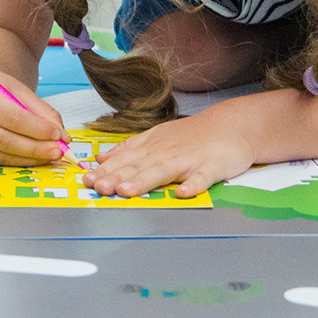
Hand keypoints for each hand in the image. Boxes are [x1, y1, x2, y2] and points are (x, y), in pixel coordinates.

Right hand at [0, 71, 69, 164]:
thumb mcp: (20, 90)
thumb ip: (43, 111)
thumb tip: (64, 136)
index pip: (11, 117)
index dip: (36, 127)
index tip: (57, 134)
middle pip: (6, 140)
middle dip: (36, 148)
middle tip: (59, 151)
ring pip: (3, 155)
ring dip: (32, 158)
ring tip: (53, 155)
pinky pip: (1, 161)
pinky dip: (22, 162)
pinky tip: (39, 159)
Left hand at [84, 113, 256, 197]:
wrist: (231, 125)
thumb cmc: (192, 135)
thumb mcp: (156, 137)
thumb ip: (129, 148)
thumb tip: (101, 158)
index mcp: (151, 147)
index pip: (124, 159)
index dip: (105, 170)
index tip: (86, 180)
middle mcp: (166, 153)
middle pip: (138, 166)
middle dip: (117, 177)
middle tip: (98, 188)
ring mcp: (189, 159)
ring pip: (163, 171)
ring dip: (144, 181)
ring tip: (127, 191)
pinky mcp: (212, 166)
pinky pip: (202, 177)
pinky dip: (193, 185)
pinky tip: (183, 193)